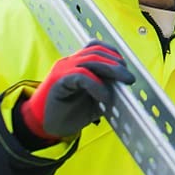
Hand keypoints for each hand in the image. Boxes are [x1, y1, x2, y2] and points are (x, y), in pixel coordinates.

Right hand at [19, 41, 133, 139]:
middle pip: (96, 51)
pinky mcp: (59, 82)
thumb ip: (107, 92)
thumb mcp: (95, 102)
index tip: (126, 68)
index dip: (113, 54)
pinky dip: (97, 85)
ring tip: (122, 84)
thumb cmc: (69, 113)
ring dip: (110, 70)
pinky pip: (81, 76)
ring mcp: (63, 71)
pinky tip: (105, 97)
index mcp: (77, 64)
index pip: (96, 47)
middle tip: (129, 78)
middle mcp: (69, 63)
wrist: (45, 127)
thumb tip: (125, 88)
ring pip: (90, 60)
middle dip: (116, 63)